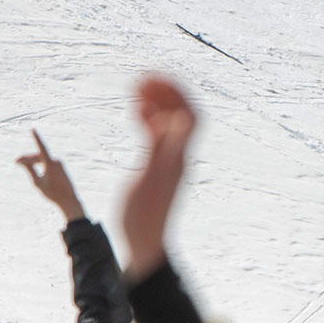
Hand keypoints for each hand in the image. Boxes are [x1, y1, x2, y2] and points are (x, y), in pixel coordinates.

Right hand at [17, 130, 85, 221]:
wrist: (68, 200)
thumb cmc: (52, 193)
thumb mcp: (37, 182)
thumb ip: (29, 170)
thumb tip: (22, 161)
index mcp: (51, 163)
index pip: (41, 148)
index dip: (36, 138)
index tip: (33, 129)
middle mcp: (56, 161)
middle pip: (38, 156)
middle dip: (27, 158)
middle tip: (16, 162)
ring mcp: (59, 164)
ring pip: (43, 159)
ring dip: (33, 162)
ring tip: (22, 165)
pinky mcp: (61, 168)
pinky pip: (48, 163)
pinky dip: (40, 164)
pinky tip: (35, 167)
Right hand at [122, 75, 198, 280]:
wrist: (143, 244)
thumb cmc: (143, 217)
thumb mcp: (149, 178)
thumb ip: (160, 146)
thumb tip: (176, 117)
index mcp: (178, 157)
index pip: (189, 115)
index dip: (175, 92)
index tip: (151, 77)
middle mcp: (178, 157)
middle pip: (182, 115)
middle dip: (166, 92)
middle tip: (140, 78)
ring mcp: (169, 162)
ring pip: (170, 123)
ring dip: (156, 103)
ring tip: (134, 90)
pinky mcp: (158, 169)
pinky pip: (159, 136)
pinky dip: (149, 119)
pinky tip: (135, 113)